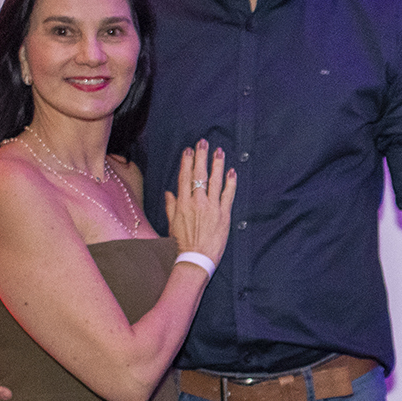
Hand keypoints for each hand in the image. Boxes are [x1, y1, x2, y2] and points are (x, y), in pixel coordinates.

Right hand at [164, 140, 235, 266]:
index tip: (189, 149)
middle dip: (201, 156)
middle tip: (204, 142)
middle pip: (199, 175)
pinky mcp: (224, 214)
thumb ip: (171, 206)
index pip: (184, 177)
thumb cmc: (183, 243)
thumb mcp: (172, 224)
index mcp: (183, 203)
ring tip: (219, 151)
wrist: (196, 258)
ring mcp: (212, 207)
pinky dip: (231, 182)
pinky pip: (228, 194)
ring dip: (217, 164)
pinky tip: (232, 171)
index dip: (187, 161)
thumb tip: (169, 193)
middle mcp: (197, 202)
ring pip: (215, 181)